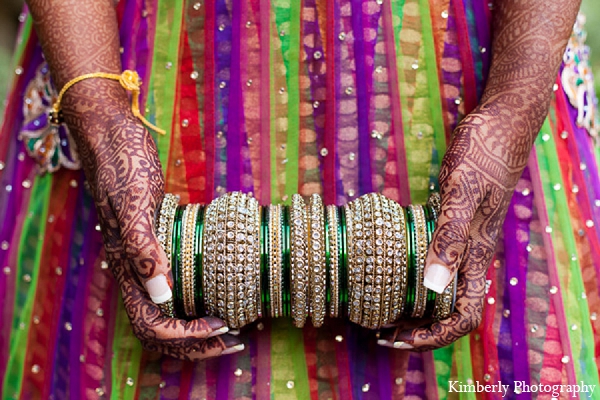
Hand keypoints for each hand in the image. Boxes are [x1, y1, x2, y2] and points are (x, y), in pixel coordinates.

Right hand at [64, 83, 242, 358]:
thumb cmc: (123, 167)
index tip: (223, 327)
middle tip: (236, 340)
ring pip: (169, 310)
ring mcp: (146, 259)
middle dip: (197, 342)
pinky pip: (176, 285)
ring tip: (233, 325)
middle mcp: (135, 271)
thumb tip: (161, 297)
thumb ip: (143, 251)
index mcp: (126, 269)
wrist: (113, 137)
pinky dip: (197, 298)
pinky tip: (222, 291)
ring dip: (198, 326)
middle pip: (161, 327)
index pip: (151, 325)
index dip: (186, 337)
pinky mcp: (158, 244)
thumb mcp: (134, 207)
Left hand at [378, 108, 530, 350]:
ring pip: (442, 289)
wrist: (500, 125)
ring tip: (381, 310)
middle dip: (418, 327)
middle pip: (450, 309)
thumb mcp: (461, 192)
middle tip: (379, 330)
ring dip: (415, 306)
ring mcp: (465, 240)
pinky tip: (392, 269)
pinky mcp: (455, 225)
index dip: (433, 337)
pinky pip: (436, 263)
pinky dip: (415, 276)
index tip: (398, 339)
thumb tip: (433, 286)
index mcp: (477, 254)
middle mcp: (472, 254)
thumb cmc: (483, 154)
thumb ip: (449, 237)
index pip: (464, 316)